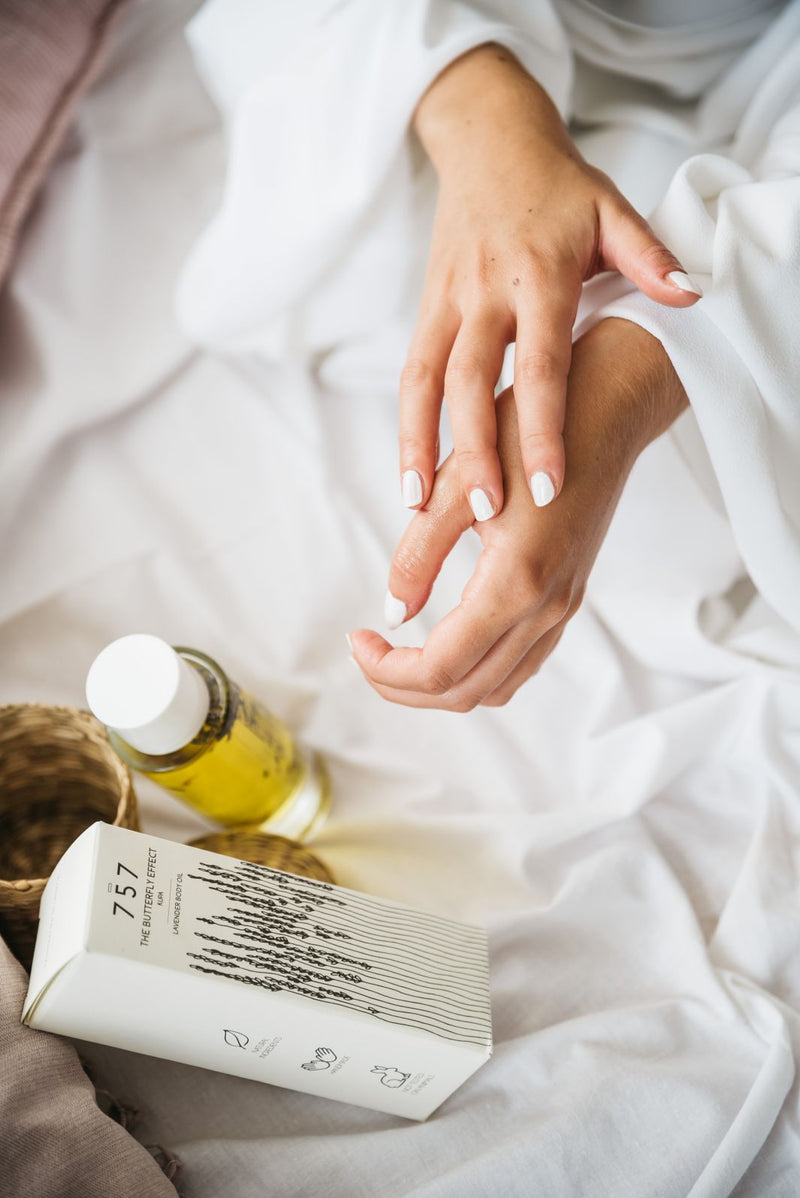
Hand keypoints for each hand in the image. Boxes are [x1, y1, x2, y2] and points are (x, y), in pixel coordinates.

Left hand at [353, 319, 687, 709]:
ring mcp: (563, 609)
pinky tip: (444, 638)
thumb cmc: (531, 432)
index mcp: (515, 582)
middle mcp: (546, 608)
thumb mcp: (458, 485)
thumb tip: (392, 612)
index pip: (439, 666)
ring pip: (494, 686)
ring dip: (441, 684)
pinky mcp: (568, 599)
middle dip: (404, 685)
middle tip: (366, 652)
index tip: (354, 638)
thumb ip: (419, 554)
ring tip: (398, 653)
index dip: (386, 668)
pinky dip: (475, 669)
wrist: (607, 409)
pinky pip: (519, 664)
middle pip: (464, 691)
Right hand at [398, 45, 700, 521]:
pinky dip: (407, 425)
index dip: (541, 428)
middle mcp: (485, 291)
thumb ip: (649, 256)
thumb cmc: (557, 186)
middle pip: (472, 380)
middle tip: (487, 512)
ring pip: (425, 381)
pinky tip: (410, 474)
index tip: (549, 487)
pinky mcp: (425, 308)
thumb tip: (693, 294)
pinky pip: (411, 374)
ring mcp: (447, 300)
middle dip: (477, 449)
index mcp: (538, 274)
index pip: (540, 364)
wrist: (487, 141)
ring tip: (417, 506)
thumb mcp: (610, 208)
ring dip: (420, 444)